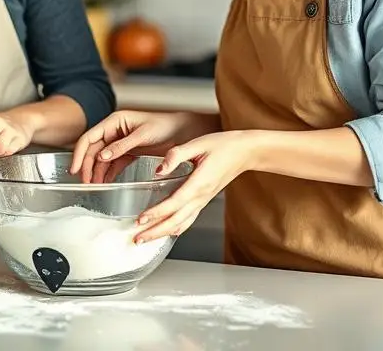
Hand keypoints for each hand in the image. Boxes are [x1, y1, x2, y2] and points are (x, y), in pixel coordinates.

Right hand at [70, 110, 207, 183]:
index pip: (90, 137)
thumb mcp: (142, 136)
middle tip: (86, 183)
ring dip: (97, 171)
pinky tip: (106, 183)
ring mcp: (121, 141)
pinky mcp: (128, 151)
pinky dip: (108, 173)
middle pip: (93, 149)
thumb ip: (122, 146)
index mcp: (115, 121)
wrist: (185, 132)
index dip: (80, 153)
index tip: (75, 169)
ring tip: (94, 186)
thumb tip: (102, 156)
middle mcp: (115, 130)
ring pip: (102, 158)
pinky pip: (113, 163)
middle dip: (87, 166)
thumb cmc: (166, 126)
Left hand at [133, 131, 255, 243]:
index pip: (174, 203)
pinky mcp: (204, 200)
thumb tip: (159, 169)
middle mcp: (201, 197)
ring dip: (162, 233)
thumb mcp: (197, 144)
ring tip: (145, 239)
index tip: (141, 220)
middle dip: (155, 232)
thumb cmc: (223, 145)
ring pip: (181, 223)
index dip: (156, 213)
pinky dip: (177, 229)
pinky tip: (168, 232)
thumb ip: (176, 155)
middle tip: (136, 239)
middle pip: (175, 221)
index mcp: (199, 183)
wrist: (245, 152)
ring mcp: (203, 201)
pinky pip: (189, 219)